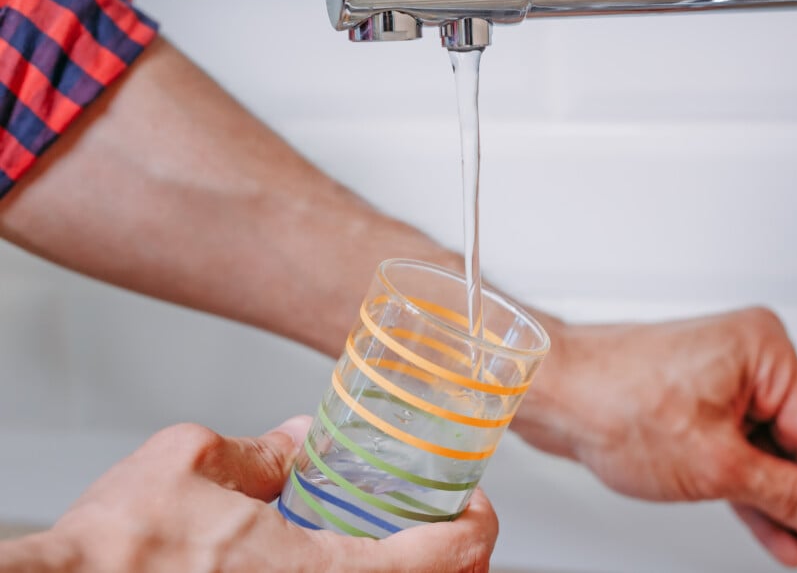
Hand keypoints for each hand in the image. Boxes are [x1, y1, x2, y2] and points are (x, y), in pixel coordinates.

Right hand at [0, 418, 497, 572]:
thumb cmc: (116, 551)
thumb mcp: (191, 459)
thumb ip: (260, 449)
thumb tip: (297, 441)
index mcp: (326, 572)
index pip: (449, 557)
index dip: (477, 525)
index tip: (475, 505)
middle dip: (453, 558)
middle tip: (448, 526)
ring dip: (408, 572)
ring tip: (398, 541)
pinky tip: (335, 561)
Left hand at [520, 307, 796, 571]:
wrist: (553, 395)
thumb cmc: (612, 399)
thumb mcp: (716, 464)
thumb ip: (786, 496)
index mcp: (764, 353)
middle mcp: (749, 362)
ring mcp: (724, 385)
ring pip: (774, 458)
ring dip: (793, 511)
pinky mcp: (701, 409)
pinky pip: (744, 458)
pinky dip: (759, 497)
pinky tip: (783, 536)